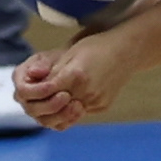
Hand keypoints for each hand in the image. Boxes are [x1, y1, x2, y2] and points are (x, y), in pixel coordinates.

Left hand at [13, 29, 138, 129]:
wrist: (126, 50)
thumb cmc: (96, 47)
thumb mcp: (71, 53)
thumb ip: (53, 71)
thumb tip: (34, 83)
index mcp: (76, 76)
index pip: (48, 90)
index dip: (39, 90)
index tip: (35, 87)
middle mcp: (87, 92)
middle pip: (57, 106)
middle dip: (46, 103)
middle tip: (41, 98)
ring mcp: (96, 101)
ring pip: (69, 113)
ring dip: (59, 108)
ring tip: (55, 99)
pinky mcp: (103, 105)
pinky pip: (83, 111)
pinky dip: (74, 107)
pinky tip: (73, 98)